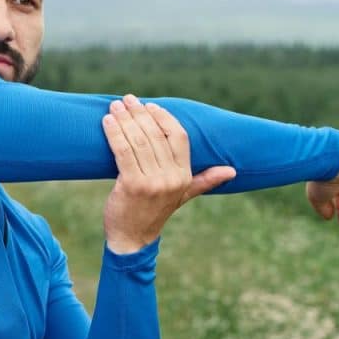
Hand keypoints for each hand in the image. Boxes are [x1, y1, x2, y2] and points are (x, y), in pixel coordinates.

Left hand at [101, 95, 236, 253]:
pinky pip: (123, 152)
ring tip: (114, 107)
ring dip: (125, 120)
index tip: (149, 106)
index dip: (164, 118)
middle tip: (127, 100)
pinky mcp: (132, 185)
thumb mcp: (182, 196)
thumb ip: (205, 181)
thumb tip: (231, 171)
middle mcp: (172, 178)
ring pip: (138, 141)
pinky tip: (107, 122)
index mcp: (184, 176)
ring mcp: (152, 182)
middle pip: (155, 135)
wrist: (132, 238)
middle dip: (139, 114)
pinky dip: (114, 134)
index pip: (178, 136)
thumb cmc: (153, 212)